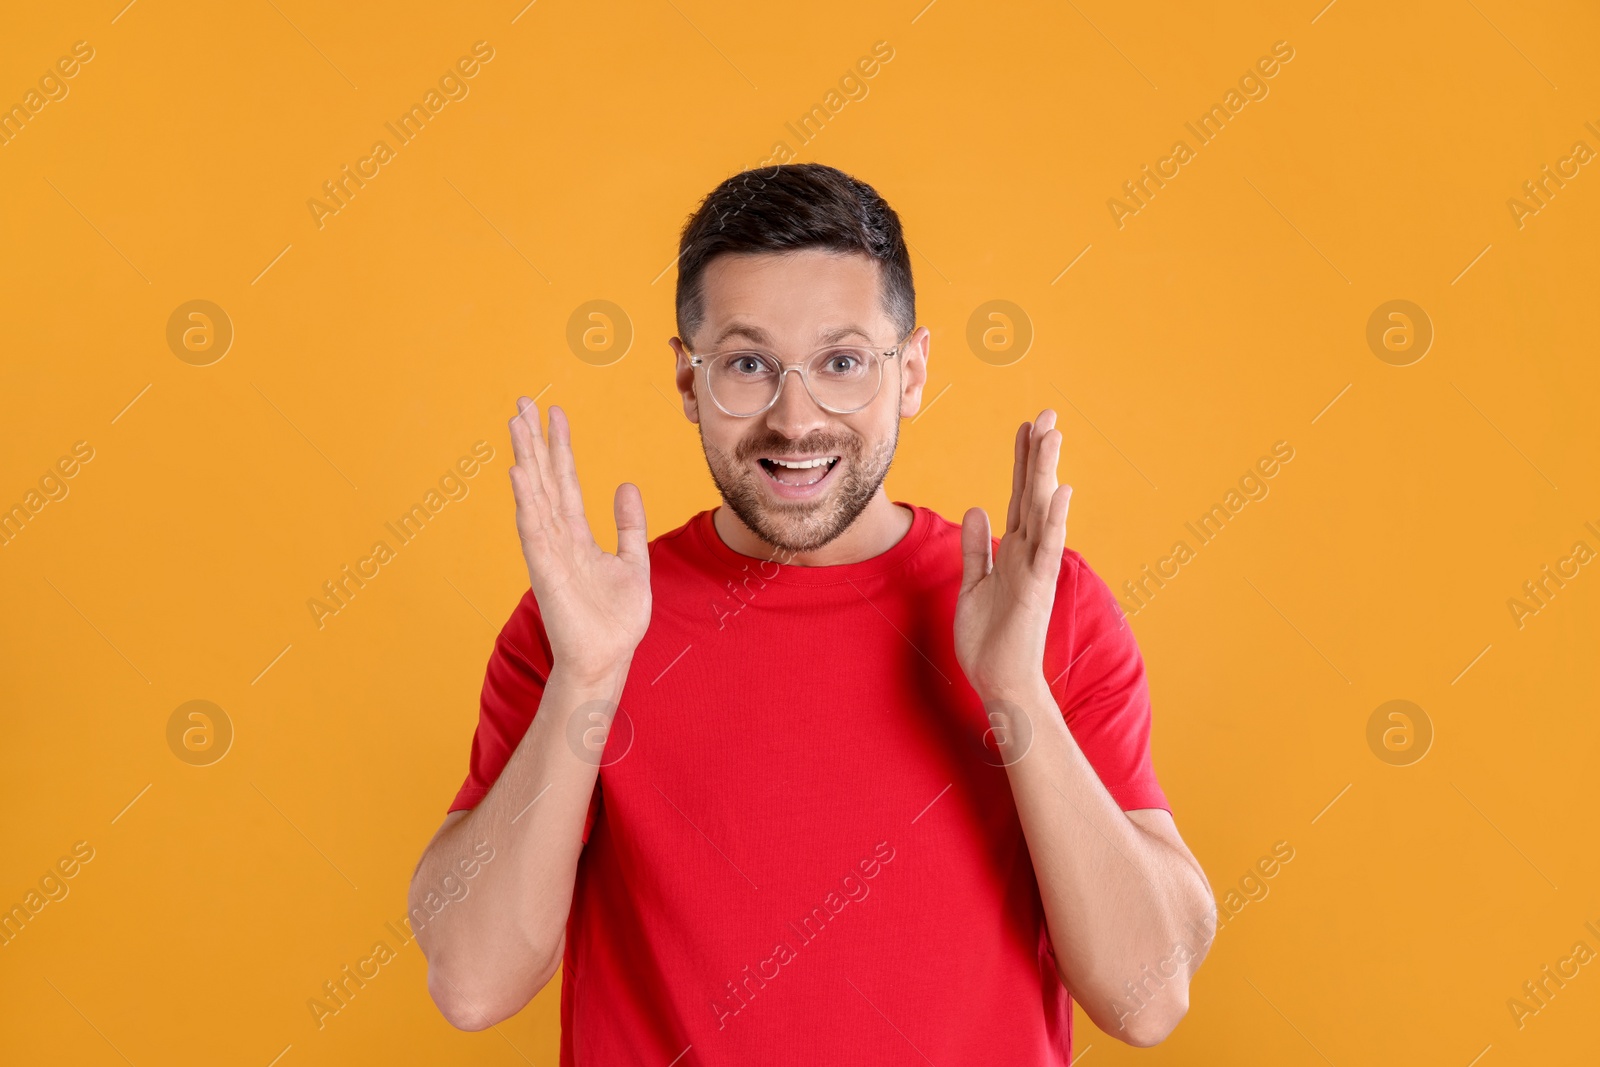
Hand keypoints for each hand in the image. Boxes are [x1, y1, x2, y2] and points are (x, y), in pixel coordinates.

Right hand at [508, 399, 650, 681]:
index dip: (560, 447)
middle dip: (533, 441)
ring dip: (525, 458)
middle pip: (543, 479)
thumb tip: (626, 485)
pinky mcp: (545, 570)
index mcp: (577, 534)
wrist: (609, 658)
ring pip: (534, 495)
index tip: (554, 412)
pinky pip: (533, 529)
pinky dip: (525, 500)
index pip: (565, 480)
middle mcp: (558, 537)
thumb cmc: (616, 618)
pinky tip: (518, 472)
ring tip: (516, 423)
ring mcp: (549, 551)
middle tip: (522, 402)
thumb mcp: (633, 561)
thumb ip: (629, 524)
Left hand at [954, 410, 1072, 701]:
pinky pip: (1046, 548)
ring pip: (1040, 511)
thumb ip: (976, 547)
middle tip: (1046, 413)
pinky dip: (1054, 519)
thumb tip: (975, 509)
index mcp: (1012, 551)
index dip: (1020, 462)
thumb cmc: (989, 639)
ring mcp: (1034, 568)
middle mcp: (1028, 553)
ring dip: (1046, 473)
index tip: (1025, 427)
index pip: (1016, 497)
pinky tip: (1060, 490)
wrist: (1000, 681)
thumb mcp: (973, 584)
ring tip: (1052, 434)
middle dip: (1038, 454)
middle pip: (1031, 494)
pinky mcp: (1035, 588)